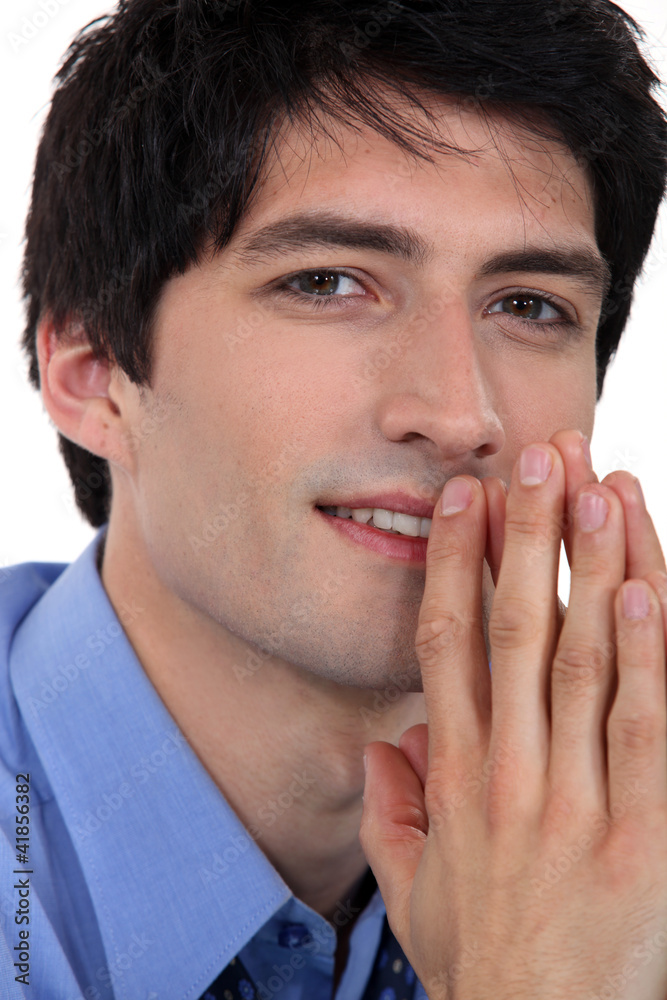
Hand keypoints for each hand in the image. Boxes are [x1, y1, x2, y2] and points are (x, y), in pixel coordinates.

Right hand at [360, 430, 666, 999]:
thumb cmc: (483, 962)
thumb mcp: (412, 892)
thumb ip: (388, 813)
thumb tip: (380, 743)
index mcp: (455, 777)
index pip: (445, 642)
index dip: (452, 562)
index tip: (463, 497)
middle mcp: (508, 773)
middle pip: (515, 629)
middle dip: (528, 534)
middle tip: (540, 454)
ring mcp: (573, 802)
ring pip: (583, 661)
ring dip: (593, 569)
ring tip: (601, 489)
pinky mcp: (640, 839)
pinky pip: (645, 733)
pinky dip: (649, 658)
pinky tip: (648, 592)